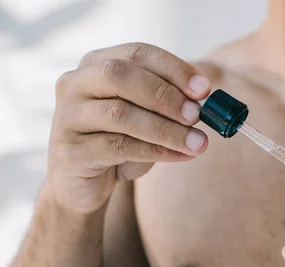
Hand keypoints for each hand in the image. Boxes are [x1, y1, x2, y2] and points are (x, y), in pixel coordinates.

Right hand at [48, 42, 210, 213]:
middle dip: (165, 95)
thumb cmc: (121, 143)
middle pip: (120, 75)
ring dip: (167, 129)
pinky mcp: (71, 151)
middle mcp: (75, 84)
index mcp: (96, 64)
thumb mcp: (148, 118)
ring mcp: (68, 117)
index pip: (136, 53)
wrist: (85, 184)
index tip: (204, 89)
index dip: (173, 68)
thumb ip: (171, 106)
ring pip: (120, 114)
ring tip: (198, 142)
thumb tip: (205, 104)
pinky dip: (157, 151)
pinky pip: (118, 147)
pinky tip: (182, 156)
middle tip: (196, 115)